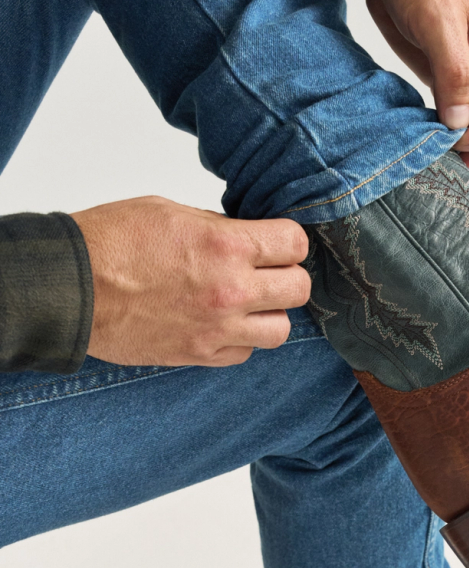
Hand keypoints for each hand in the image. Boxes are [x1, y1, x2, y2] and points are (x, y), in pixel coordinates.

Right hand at [72, 197, 310, 366]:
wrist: (70, 288)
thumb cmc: (111, 243)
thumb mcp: (171, 212)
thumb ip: (218, 227)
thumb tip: (246, 237)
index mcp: (225, 246)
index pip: (295, 244)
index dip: (289, 242)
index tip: (277, 243)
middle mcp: (230, 291)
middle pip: (299, 290)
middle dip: (287, 276)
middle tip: (267, 272)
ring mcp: (217, 328)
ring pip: (281, 329)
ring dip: (270, 314)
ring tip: (248, 302)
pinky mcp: (200, 354)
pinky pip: (245, 353)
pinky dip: (241, 340)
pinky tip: (222, 323)